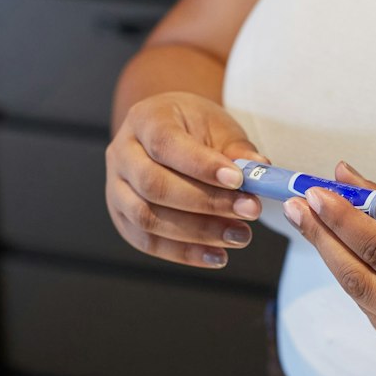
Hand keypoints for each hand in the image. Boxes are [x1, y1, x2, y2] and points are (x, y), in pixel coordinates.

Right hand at [105, 91, 267, 268]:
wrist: (168, 133)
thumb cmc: (194, 128)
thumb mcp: (218, 127)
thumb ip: (238, 150)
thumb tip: (260, 170)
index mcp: (144, 120)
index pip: (166, 144)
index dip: (201, 166)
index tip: (239, 181)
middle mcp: (121, 153)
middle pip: (153, 185)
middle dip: (205, 203)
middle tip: (249, 211)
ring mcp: (115, 188)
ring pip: (147, 218)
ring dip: (197, 233)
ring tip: (239, 236)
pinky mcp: (122, 218)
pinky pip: (148, 242)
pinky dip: (184, 253)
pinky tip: (217, 255)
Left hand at [281, 162, 375, 368]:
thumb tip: (343, 176)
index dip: (345, 222)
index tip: (316, 192)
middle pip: (362, 283)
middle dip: (324, 241)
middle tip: (298, 206)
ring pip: (363, 300)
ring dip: (334, 259)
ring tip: (312, 222)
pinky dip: (360, 281)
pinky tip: (346, 255)